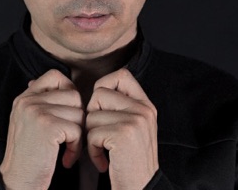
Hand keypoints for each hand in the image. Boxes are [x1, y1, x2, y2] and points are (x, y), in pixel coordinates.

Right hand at [0, 69, 83, 189]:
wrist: (18, 184)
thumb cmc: (28, 156)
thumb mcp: (27, 122)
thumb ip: (39, 101)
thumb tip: (53, 80)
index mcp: (24, 97)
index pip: (55, 75)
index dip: (68, 90)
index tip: (67, 112)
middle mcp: (28, 100)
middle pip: (73, 95)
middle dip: (77, 117)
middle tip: (69, 136)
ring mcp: (37, 111)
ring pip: (78, 112)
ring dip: (78, 135)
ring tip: (66, 148)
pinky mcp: (48, 126)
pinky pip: (77, 129)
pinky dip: (76, 147)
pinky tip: (66, 159)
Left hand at [86, 68, 157, 189]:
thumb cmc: (130, 161)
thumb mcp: (134, 128)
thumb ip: (122, 106)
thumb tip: (98, 89)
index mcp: (145, 105)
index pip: (122, 75)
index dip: (104, 85)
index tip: (101, 105)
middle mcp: (143, 109)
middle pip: (99, 93)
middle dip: (93, 115)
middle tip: (102, 134)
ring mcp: (135, 120)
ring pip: (92, 114)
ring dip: (91, 136)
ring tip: (105, 149)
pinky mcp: (123, 134)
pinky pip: (92, 133)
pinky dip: (92, 150)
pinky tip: (104, 161)